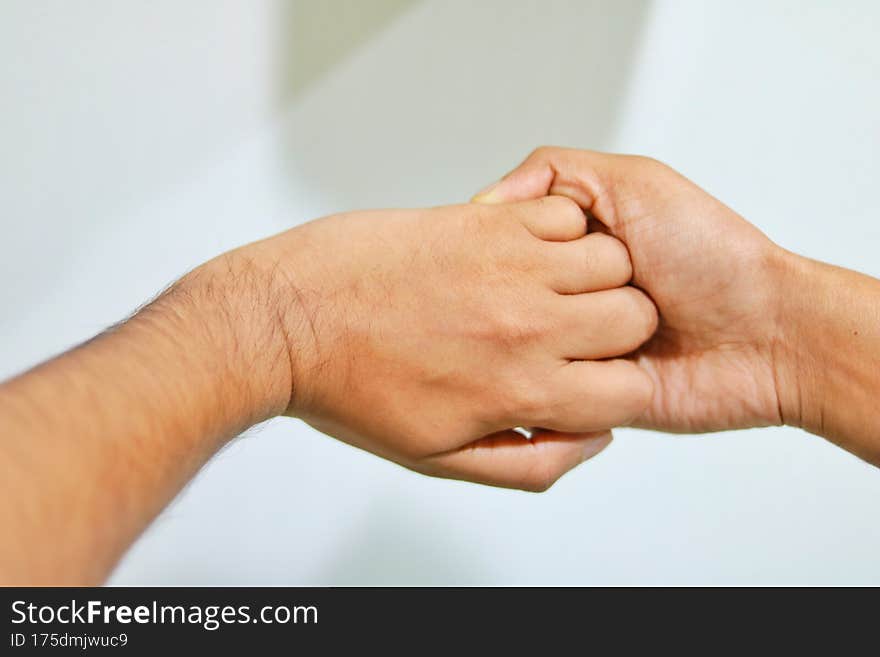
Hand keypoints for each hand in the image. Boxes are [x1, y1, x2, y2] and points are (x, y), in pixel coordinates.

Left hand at [225, 199, 657, 489]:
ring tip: (552, 287)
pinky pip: (564, 212)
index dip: (620, 388)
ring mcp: (509, 265)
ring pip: (613, 258)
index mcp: (520, 390)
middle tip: (572, 331)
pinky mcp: (484, 222)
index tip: (593, 379)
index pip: (629, 392)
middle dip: (616, 330)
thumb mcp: (440, 458)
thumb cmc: (353, 391)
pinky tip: (525, 252)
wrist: (288, 321)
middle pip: (634, 318)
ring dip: (595, 275)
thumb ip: (530, 463)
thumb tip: (593, 438)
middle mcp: (527, 325)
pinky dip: (561, 230)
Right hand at [473, 147, 789, 433]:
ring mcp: (570, 350)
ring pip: (520, 345)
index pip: (498, 242)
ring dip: (570, 333)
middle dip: (548, 288)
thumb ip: (555, 172)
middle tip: (618, 282)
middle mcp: (562, 298)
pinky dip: (570, 378)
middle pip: (504, 294)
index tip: (550, 241)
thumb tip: (481, 202)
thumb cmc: (713, 255)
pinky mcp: (581, 398)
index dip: (513, 242)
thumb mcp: (634, 183)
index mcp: (565, 248)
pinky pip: (543, 394)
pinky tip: (616, 360)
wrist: (768, 336)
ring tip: (631, 323)